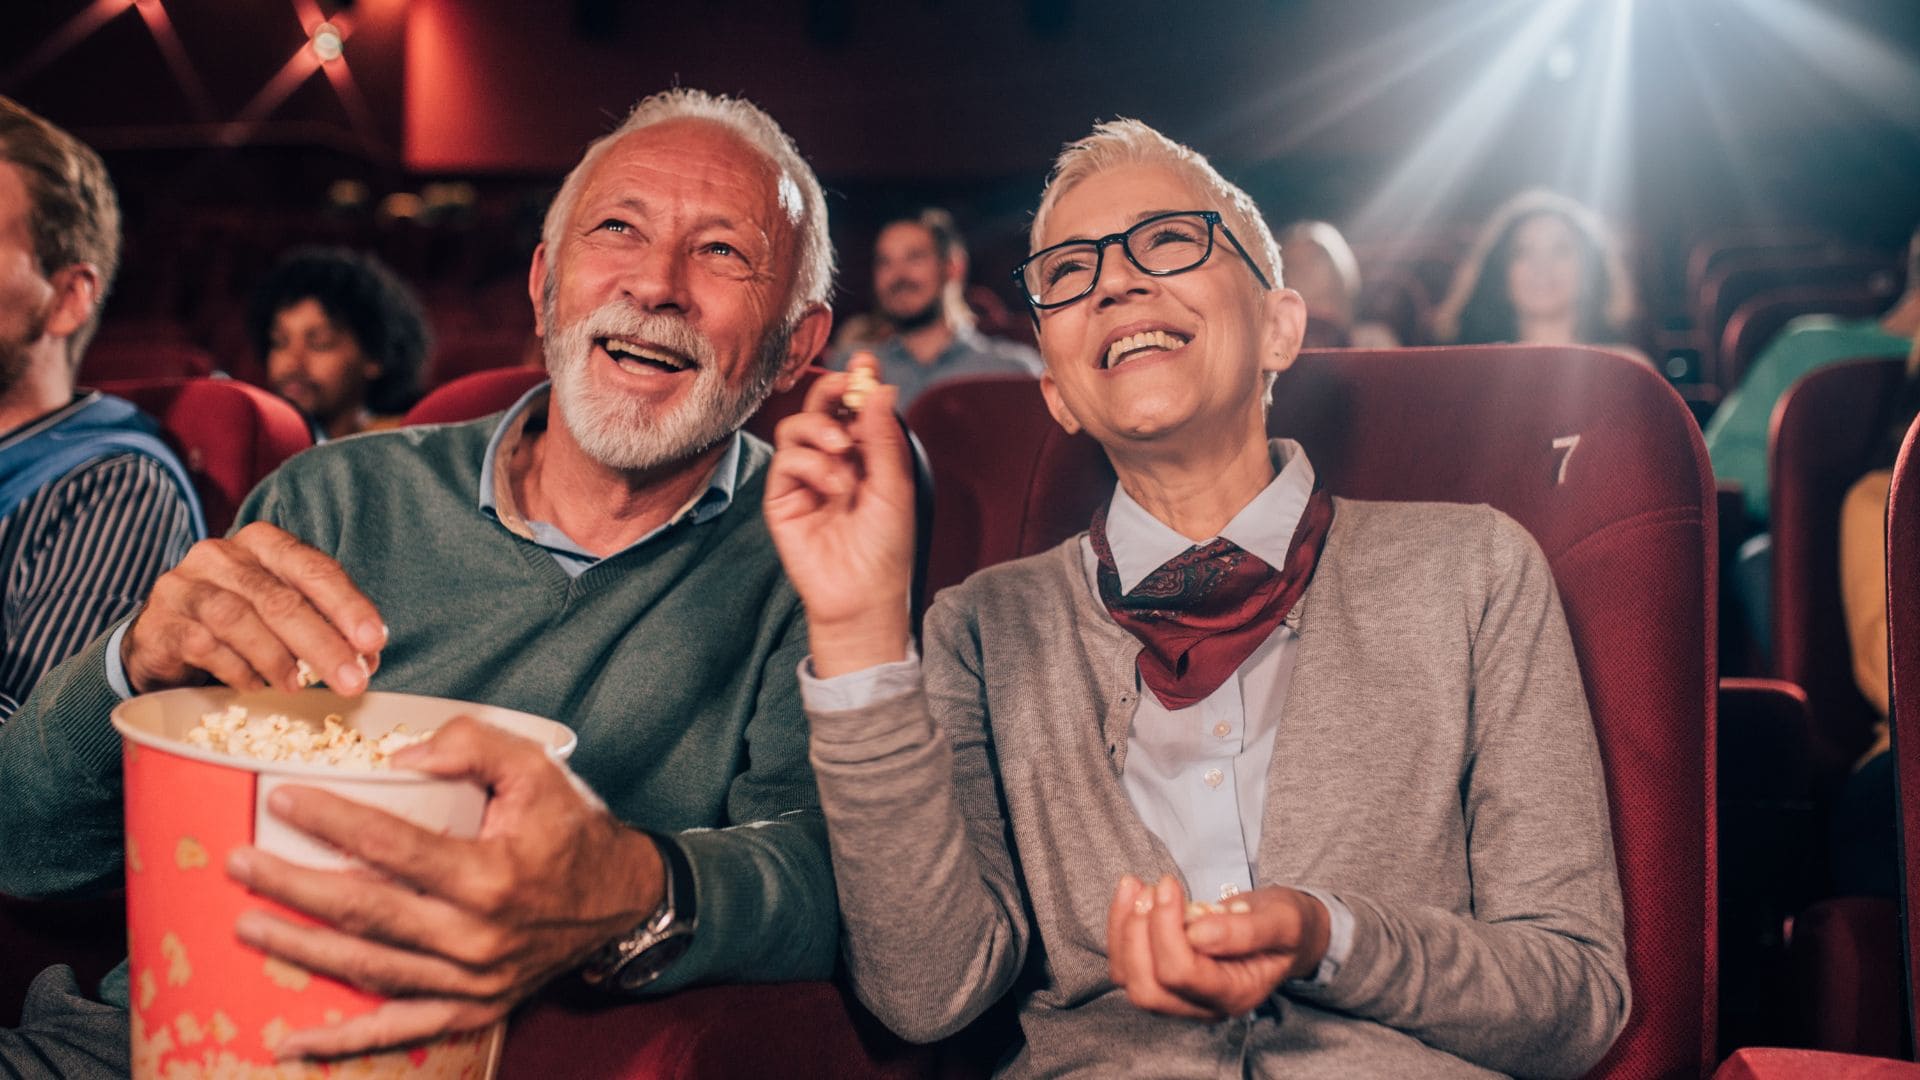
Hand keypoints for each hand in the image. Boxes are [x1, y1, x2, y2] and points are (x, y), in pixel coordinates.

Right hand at [121, 522, 386, 694]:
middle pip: (280, 598)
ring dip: (278, 659)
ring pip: (240, 620)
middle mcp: (222, 555)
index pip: (314, 568)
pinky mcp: (162, 622)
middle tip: (352, 680)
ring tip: (299, 686)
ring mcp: (186, 586)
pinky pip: (205, 646)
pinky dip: (237, 670)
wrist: (163, 640)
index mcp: (264, 543)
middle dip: (322, 643)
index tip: (374, 641)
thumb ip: (323, 625)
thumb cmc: (238, 623)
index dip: (347, 605)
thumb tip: (366, 659)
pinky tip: (256, 686)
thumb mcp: (282, 613)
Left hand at [224, 717, 663, 1059]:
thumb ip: (472, 745)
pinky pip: (398, 1030)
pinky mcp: (472, 1010)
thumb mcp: (538, 768)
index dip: (331, 821)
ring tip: (245, 925)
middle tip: (237, 862)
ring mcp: (472, 982)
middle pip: (365, 912)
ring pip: (369, 969)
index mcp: (491, 875)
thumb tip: (397, 759)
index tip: (280, 799)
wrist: (622, 902)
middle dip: (291, 886)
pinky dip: (342, 1042)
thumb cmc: (571, 829)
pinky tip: (289, 1042)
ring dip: (300, 951)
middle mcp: (476, 936)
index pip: (392, 847)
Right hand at [763, 354, 916, 675]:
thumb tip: (879, 387)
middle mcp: (831, 460)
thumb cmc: (885, 547)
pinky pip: (787, 459)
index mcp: (863, 454)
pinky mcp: (782, 497)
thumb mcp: (894, 486)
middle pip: (819, 407)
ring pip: (797, 427)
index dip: (856, 381)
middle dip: (831, 390)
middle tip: (846, 386)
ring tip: (844, 454)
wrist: (863, 593)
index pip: (854, 408)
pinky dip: (811, 464)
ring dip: (822, 431)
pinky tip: (833, 486)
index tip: (865, 360)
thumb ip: (882, 437)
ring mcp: (804, 478)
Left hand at [1106, 875, 1329, 1019]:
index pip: (1182, 974)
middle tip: (1152, 887)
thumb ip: (1246, 931)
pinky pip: (1126, 964)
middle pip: (1148, 987)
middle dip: (1139, 933)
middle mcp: (1203, 1005)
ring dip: (1124, 929)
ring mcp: (1179, 997)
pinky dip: (1120, 928)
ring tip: (1138, 885)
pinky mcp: (1162, 979)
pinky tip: (1132, 893)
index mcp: (1235, 994)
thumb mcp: (1281, 921)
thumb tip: (1199, 933)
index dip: (1165, 928)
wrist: (1284, 931)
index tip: (1169, 884)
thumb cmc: (1285, 926)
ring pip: (1129, 978)